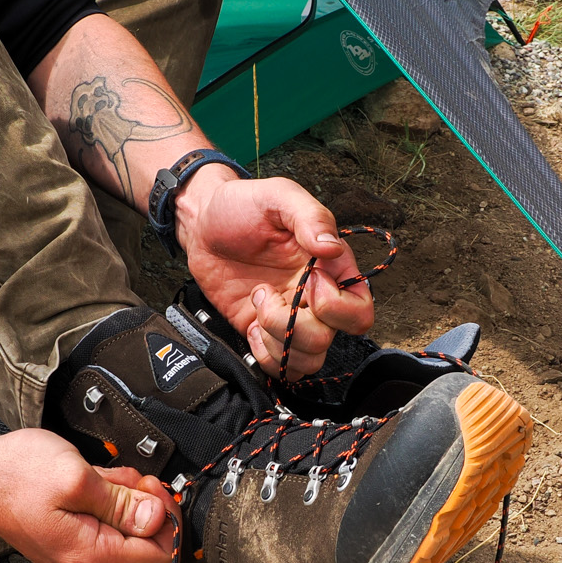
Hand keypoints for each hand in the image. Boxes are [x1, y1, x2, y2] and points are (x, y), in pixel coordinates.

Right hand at [0, 429, 175, 562]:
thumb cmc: (13, 474)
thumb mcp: (78, 478)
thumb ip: (123, 502)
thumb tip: (161, 518)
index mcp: (91, 559)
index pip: (161, 556)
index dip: (168, 519)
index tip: (154, 489)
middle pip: (145, 543)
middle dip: (142, 504)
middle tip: (119, 476)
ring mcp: (76, 559)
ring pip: (125, 531)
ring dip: (121, 499)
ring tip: (97, 477)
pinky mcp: (70, 546)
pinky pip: (104, 527)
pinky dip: (105, 502)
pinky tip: (88, 484)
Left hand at [178, 169, 374, 378]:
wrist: (202, 223)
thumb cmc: (242, 205)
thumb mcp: (278, 196)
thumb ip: (310, 217)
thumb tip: (332, 249)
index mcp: (329, 267)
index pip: (359, 309)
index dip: (335, 305)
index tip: (307, 280)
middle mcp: (314, 297)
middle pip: (332, 339)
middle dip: (296, 325)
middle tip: (266, 293)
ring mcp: (289, 317)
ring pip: (308, 359)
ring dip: (279, 341)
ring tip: (257, 306)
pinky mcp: (263, 331)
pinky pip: (280, 366)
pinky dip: (266, 355)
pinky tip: (251, 327)